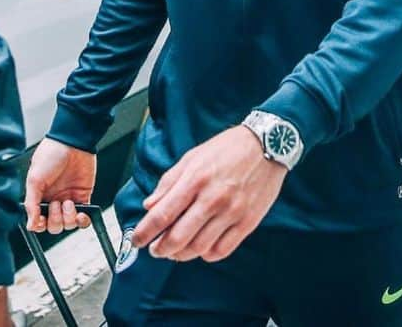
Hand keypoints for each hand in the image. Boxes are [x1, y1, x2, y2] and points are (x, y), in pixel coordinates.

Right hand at [23, 137, 95, 234]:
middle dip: (55, 220)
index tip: (42, 220)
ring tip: (68, 202)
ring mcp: (68, 199)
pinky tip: (80, 213)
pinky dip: (82, 220)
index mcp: (39, 195)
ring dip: (68, 218)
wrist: (72, 142)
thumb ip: (31, 204)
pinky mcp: (83, 197)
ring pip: (68, 224)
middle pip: (54, 225)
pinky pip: (83, 218)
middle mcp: (53, 198)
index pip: (38, 220)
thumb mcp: (35, 178)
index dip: (40, 224)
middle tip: (56, 204)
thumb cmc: (51, 154)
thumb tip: (30, 225)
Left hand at [128, 125, 286, 262]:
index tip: (136, 240)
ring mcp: (231, 213)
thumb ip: (169, 182)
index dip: (146, 231)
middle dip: (161, 249)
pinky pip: (223, 249)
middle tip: (154, 251)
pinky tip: (201, 249)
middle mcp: (212, 198)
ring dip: (182, 255)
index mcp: (194, 179)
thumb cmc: (226, 150)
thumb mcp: (191, 157)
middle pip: (179, 236)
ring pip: (200, 247)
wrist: (265, 146)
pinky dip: (208, 255)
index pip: (163, 213)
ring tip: (174, 252)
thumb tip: (150, 205)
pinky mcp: (248, 223)